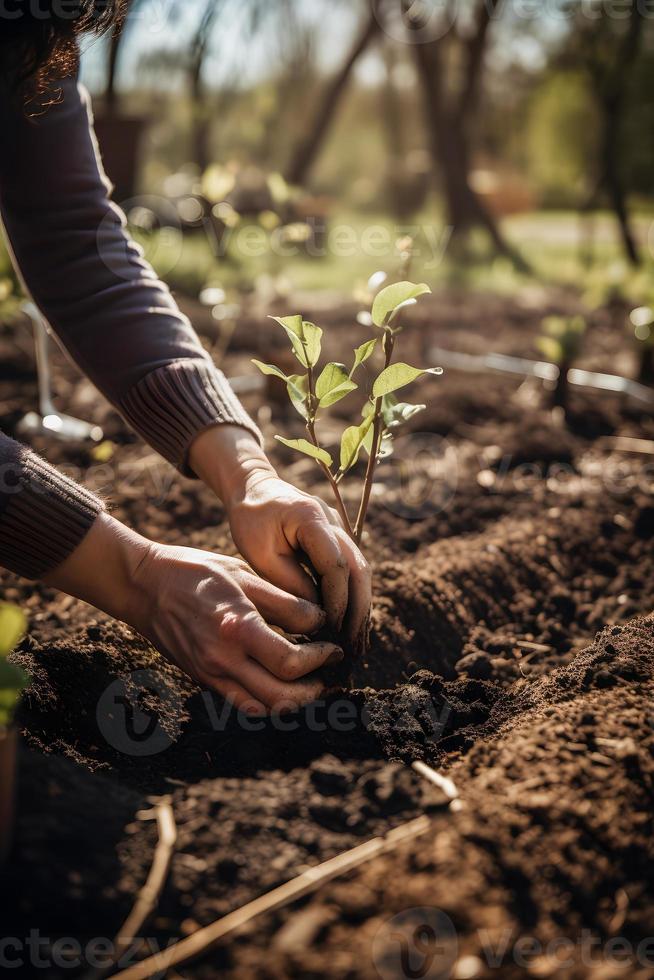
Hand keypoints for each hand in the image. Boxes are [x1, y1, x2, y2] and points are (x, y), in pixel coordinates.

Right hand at [45, 513, 341, 713]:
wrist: (144, 586)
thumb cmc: (196, 572)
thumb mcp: (244, 575)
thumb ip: (284, 602)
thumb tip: (320, 621)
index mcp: (236, 629)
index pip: (290, 663)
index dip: (320, 660)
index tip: (333, 648)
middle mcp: (222, 660)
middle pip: (281, 697)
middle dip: (314, 690)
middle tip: (329, 672)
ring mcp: (210, 674)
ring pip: (263, 708)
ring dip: (293, 701)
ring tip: (310, 682)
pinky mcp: (203, 679)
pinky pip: (242, 704)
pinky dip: (267, 702)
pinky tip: (281, 684)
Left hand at [188, 426, 371, 652]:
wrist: (254, 487)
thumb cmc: (250, 519)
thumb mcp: (260, 554)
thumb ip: (290, 581)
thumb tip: (317, 615)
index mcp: (311, 518)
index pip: (336, 564)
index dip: (337, 599)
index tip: (331, 629)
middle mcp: (334, 521)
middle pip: (359, 568)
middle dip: (359, 609)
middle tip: (355, 645)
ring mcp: (340, 528)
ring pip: (361, 570)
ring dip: (361, 606)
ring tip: (357, 642)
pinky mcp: (337, 539)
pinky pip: (352, 569)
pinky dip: (353, 596)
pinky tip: (350, 623)